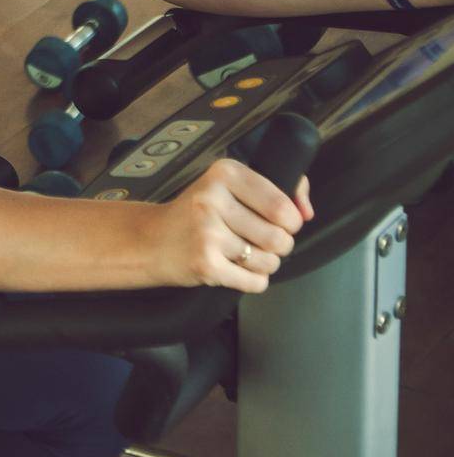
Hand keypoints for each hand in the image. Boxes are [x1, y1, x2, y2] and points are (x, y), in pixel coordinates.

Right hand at [155, 158, 311, 293]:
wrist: (151, 240)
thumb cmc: (196, 213)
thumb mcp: (227, 186)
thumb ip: (275, 190)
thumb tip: (306, 212)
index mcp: (224, 174)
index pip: (282, 205)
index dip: (291, 221)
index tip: (281, 222)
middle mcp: (213, 200)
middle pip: (279, 237)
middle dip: (279, 246)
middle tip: (263, 242)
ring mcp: (207, 233)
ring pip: (269, 261)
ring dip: (266, 264)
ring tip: (246, 255)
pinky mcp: (206, 264)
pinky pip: (255, 282)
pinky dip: (254, 281)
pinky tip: (237, 269)